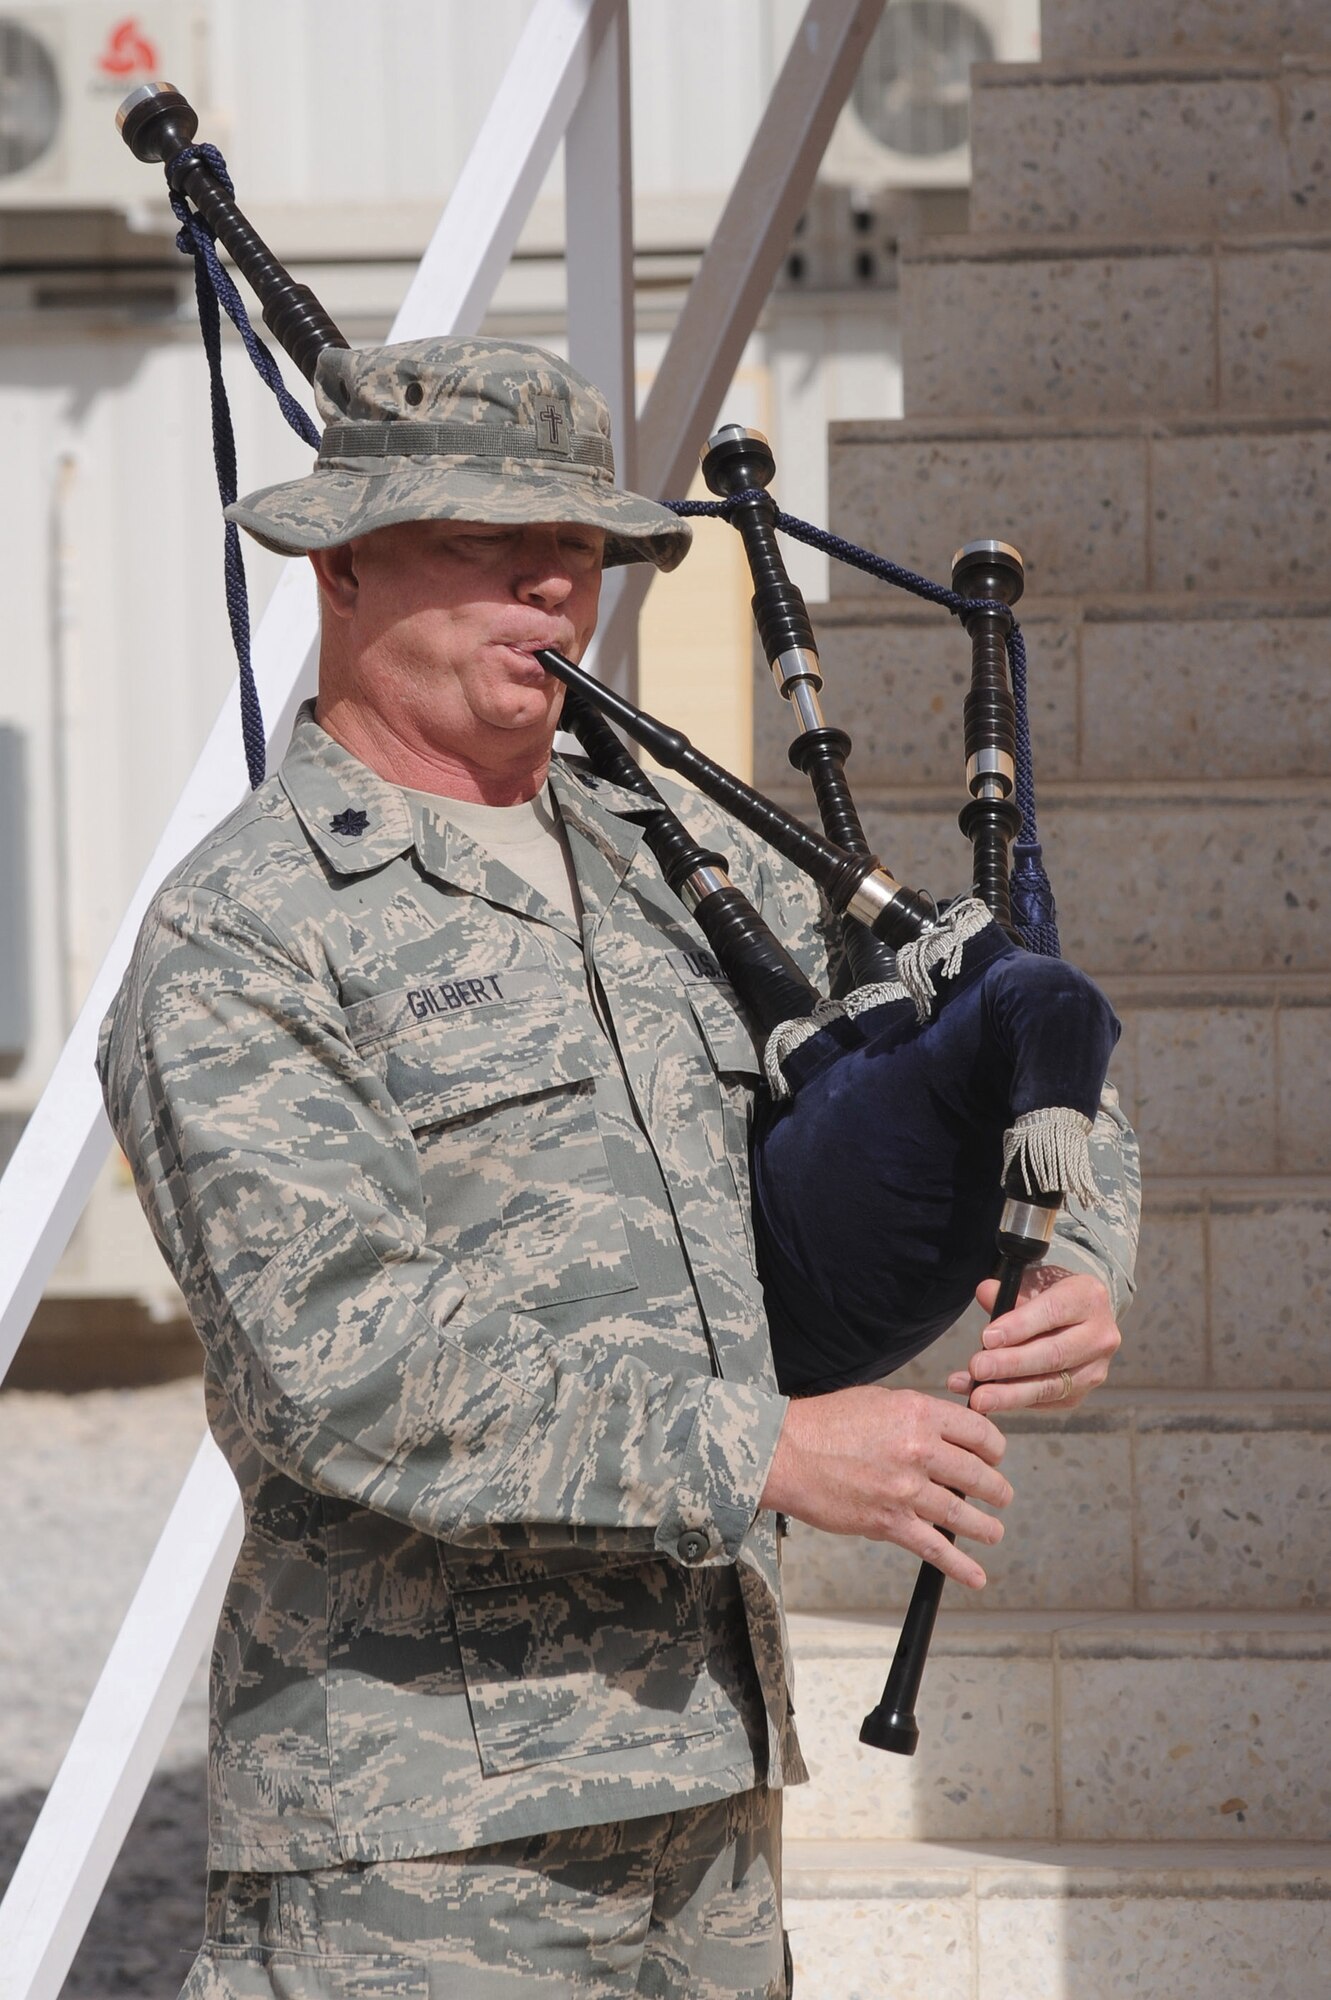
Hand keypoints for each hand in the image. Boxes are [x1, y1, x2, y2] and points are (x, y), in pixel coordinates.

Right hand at [760, 1384, 1011, 1588]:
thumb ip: (916, 1414)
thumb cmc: (824, 1423)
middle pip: (978, 1473)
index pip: (979, 1432)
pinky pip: (934, 1548)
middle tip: (1001, 1495)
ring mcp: (905, 1489)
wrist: (786, 1454)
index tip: (995, 1456)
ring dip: (986, 1526)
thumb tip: (944, 1427)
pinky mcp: (889, 1522)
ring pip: (963, 1513)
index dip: (994, 1447)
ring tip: (993, 1531)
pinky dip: (960, 1566)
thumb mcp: (878, 1401)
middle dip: (996, 1488)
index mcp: (918, 1414)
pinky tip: (976, 1576)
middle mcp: (918, 1450)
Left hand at [947, 1265, 1120, 1415]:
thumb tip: (985, 1293)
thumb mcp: (1034, 1282)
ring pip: (1050, 1386)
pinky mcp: (1080, 1393)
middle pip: (1053, 1354)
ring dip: (1010, 1393)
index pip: (1053, 1312)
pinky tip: (985, 1398)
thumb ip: (1010, 1290)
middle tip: (977, 1368)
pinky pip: (1044, 1402)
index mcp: (1088, 1298)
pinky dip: (1012, 1401)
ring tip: (978, 1397)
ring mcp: (1094, 1369)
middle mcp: (1099, 1336)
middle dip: (1011, 1364)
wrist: (1080, 1318)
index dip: (1019, 1327)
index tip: (987, 1338)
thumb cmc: (1050, 1295)